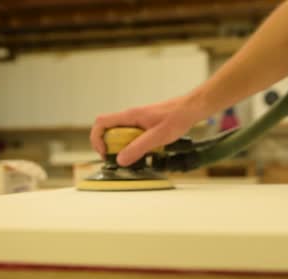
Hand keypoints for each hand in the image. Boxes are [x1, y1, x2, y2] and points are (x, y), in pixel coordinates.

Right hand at [90, 95, 204, 165]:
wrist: (190, 109)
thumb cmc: (176, 118)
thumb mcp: (158, 136)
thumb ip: (138, 148)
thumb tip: (120, 159)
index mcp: (130, 116)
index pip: (101, 122)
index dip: (97, 138)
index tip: (105, 152)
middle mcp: (130, 117)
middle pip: (107, 130)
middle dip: (108, 146)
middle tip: (119, 160)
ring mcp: (136, 121)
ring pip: (119, 134)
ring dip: (121, 147)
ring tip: (132, 158)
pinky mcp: (143, 125)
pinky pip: (130, 135)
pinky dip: (132, 145)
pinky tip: (144, 152)